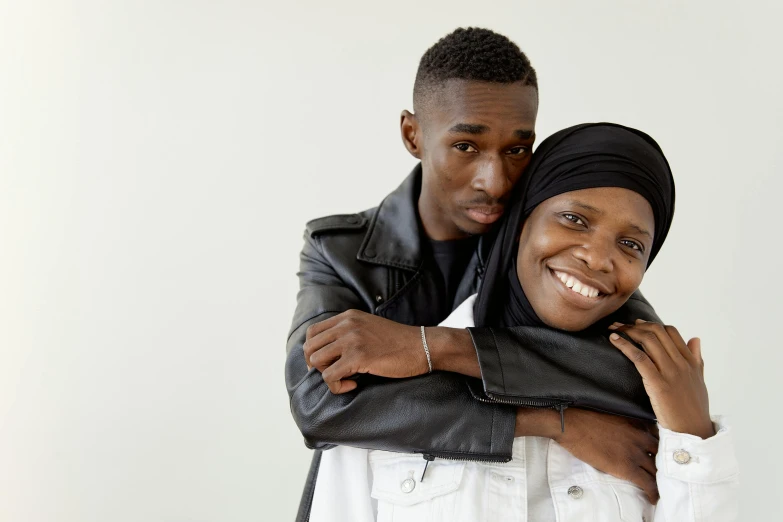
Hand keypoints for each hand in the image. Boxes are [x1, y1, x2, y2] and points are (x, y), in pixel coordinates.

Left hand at [303, 310, 425, 393]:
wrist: (422, 346)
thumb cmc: (398, 342)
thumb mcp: (369, 327)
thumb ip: (349, 332)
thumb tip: (329, 352)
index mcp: (348, 317)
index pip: (312, 332)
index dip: (313, 351)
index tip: (325, 364)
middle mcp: (346, 325)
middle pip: (309, 347)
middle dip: (316, 365)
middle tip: (333, 374)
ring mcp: (351, 339)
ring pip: (316, 361)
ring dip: (326, 375)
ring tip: (345, 378)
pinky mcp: (358, 356)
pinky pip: (330, 376)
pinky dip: (337, 386)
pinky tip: (354, 385)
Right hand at [516, 408, 660, 503]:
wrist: (570, 425)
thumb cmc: (584, 419)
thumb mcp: (610, 416)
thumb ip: (624, 424)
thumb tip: (624, 432)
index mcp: (636, 424)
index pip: (658, 438)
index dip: (660, 449)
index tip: (658, 456)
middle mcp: (640, 438)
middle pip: (662, 455)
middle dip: (663, 466)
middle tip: (662, 474)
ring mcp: (635, 453)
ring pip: (657, 471)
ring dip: (660, 481)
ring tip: (661, 488)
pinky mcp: (627, 467)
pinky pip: (647, 483)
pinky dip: (653, 492)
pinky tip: (654, 498)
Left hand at [609, 320, 713, 438]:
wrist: (694, 431)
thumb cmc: (694, 409)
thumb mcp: (699, 380)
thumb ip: (697, 359)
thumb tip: (695, 339)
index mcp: (691, 361)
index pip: (671, 332)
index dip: (651, 324)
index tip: (637, 323)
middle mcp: (682, 363)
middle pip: (657, 332)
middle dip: (636, 325)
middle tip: (620, 325)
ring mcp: (671, 372)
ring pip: (648, 341)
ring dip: (628, 331)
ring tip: (614, 329)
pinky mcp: (659, 384)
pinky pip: (640, 358)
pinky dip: (625, 345)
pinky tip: (614, 340)